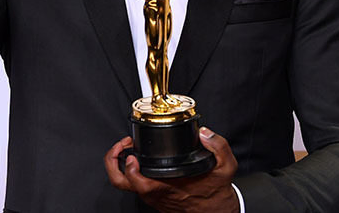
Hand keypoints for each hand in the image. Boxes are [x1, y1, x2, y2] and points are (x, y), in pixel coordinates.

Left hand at [105, 127, 239, 211]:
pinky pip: (133, 183)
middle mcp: (154, 194)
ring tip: (127, 146)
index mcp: (165, 188)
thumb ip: (218, 147)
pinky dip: (129, 168)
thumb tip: (205, 133)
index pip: (135, 182)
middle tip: (122, 144)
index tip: (132, 151)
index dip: (129, 166)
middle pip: (120, 182)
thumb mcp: (226, 168)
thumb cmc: (215, 193)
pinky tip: (138, 155)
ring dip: (120, 163)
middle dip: (113, 160)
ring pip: (124, 183)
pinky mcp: (153, 196)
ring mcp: (151, 196)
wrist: (217, 212)